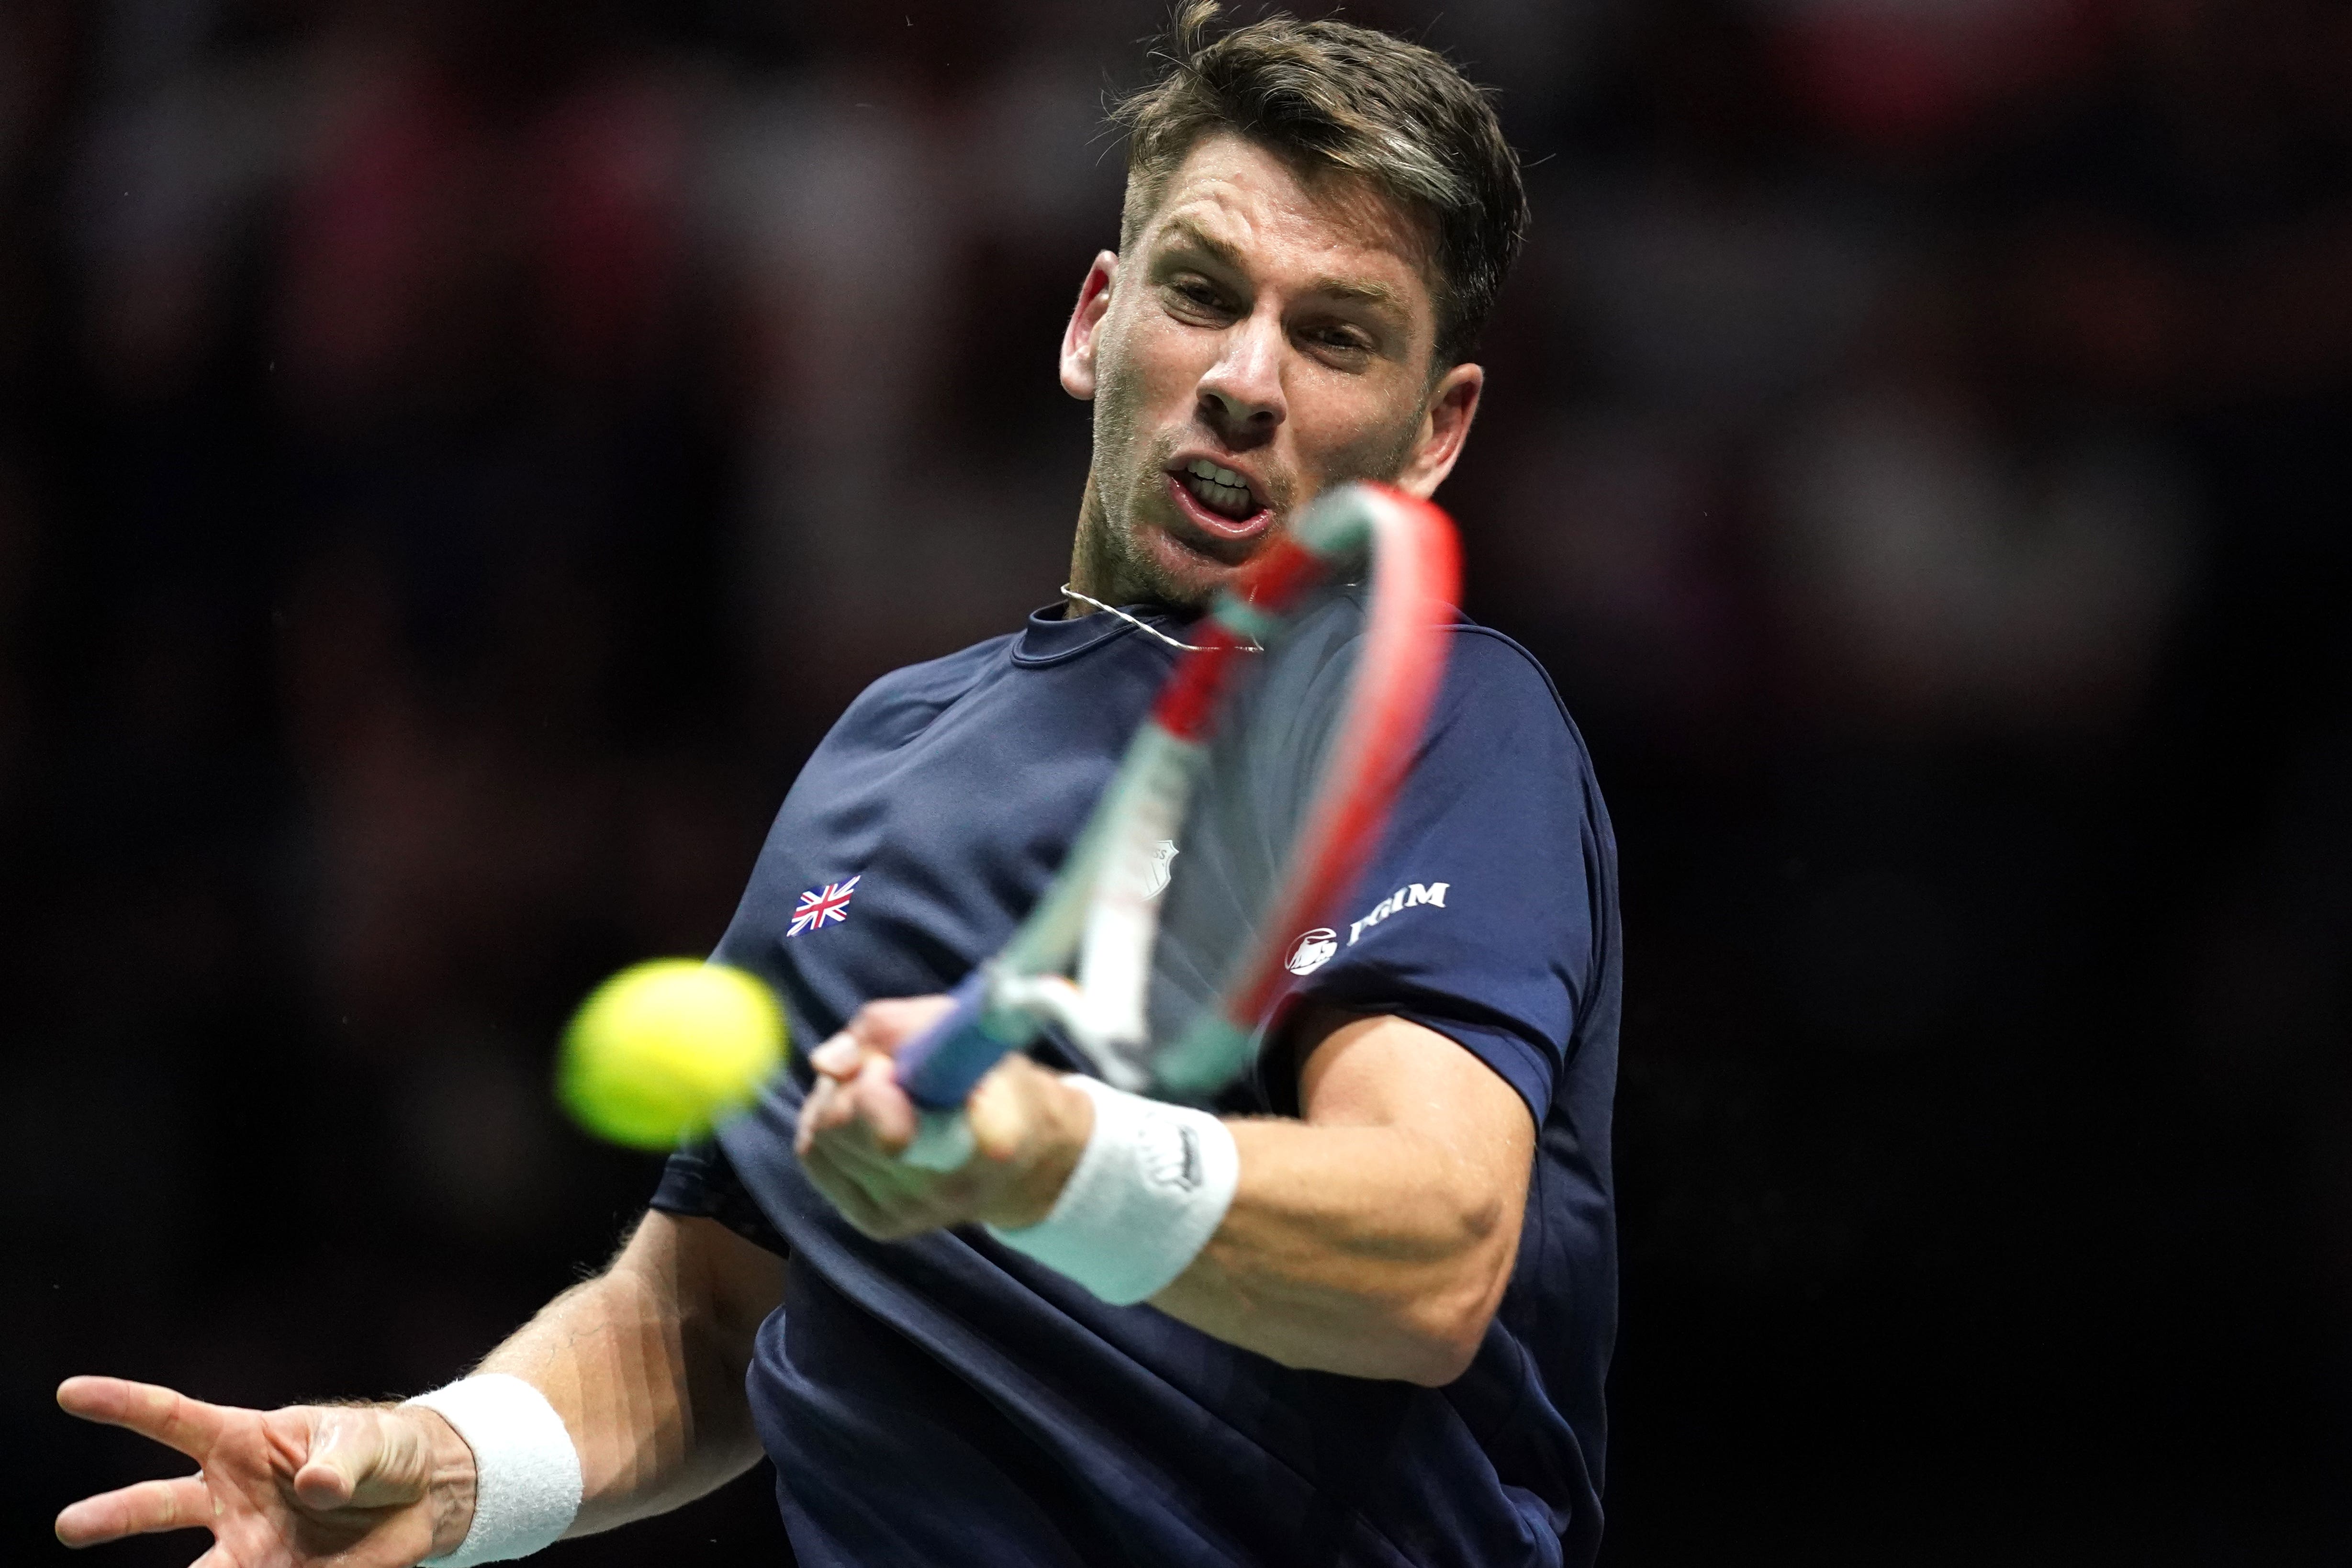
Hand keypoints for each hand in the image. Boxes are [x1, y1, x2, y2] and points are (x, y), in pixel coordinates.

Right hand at [54, 1376, 475, 1565]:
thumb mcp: (369, 1441)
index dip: (122, 1404)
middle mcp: (230, 1496)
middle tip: (71, 1524)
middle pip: (157, 1503)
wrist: (422, 1497)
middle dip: (113, 1515)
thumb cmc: (384, 1450)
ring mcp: (247, 1544)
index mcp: (243, 1441)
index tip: (71, 1392)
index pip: (172, 1418)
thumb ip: (341, 1462)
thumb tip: (316, 1488)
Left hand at [794, 996, 1093, 1239]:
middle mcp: (950, 1187)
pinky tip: (862, 1118)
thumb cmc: (988, 1078)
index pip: (928, 1138)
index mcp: (993, 1134)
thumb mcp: (958, 1028)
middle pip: (848, 1126)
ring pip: (824, 1139)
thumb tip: (828, 1064)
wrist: (1021, 1157)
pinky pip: (816, 1159)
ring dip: (836, 1100)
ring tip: (881, 1090)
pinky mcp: (877, 1224)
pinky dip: (826, 1127)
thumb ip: (895, 1027)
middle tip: (885, 1067)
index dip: (886, 1108)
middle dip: (851, 1082)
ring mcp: (910, 1212)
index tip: (880, 1074)